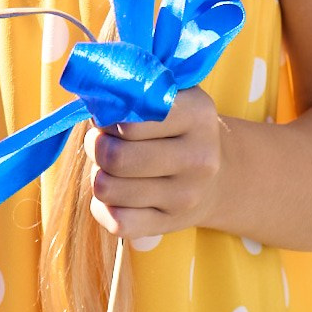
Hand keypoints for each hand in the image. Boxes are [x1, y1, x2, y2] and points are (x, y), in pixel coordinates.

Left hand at [85, 86, 226, 242]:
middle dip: (96, 146)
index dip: (107, 117)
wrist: (218, 176)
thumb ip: (137, 87)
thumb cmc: (179, 128)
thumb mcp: (172, 96)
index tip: (110, 116)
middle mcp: (197, 158)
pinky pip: (116, 221)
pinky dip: (102, 207)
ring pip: (108, 189)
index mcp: (197, 115)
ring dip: (98, 175)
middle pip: (115, 157)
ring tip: (111, 167)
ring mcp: (185, 197)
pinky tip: (115, 194)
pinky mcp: (169, 225)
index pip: (129, 119)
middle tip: (102, 140)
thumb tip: (93, 93)